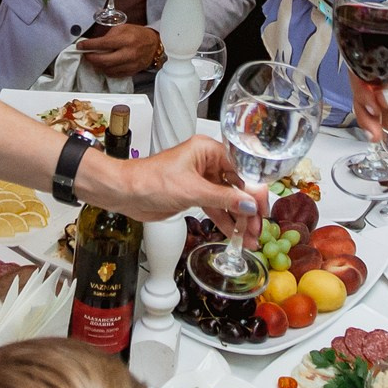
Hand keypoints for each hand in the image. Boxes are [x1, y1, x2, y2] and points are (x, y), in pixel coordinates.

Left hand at [77, 22, 161, 76]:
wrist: (154, 45)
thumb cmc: (137, 34)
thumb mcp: (123, 28)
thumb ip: (108, 36)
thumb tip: (94, 44)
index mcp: (126, 40)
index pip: (103, 44)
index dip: (89, 45)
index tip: (80, 46)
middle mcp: (128, 53)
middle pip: (103, 60)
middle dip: (91, 58)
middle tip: (85, 54)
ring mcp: (130, 64)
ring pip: (107, 69)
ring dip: (97, 65)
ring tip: (93, 59)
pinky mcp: (131, 72)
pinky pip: (114, 74)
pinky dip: (105, 70)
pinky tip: (103, 65)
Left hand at [84, 136, 258, 240]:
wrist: (124, 193)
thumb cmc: (149, 180)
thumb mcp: (192, 191)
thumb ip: (223, 199)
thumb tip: (249, 203)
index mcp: (207, 150)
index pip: (242, 169)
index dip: (254, 191)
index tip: (262, 209)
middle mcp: (206, 162)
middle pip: (237, 186)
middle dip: (247, 209)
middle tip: (256, 228)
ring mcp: (200, 179)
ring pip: (227, 200)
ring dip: (237, 219)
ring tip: (248, 237)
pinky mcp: (193, 194)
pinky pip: (215, 207)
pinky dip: (224, 220)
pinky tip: (233, 233)